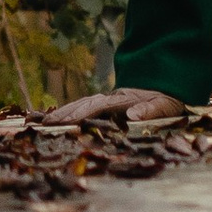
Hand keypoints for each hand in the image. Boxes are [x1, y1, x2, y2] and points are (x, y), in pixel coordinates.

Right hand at [43, 86, 187, 127]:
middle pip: (84, 104)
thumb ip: (150, 110)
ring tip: (44, 123)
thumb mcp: (165, 105)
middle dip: (65, 114)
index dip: (82, 114)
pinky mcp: (106, 105)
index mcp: (122, 100)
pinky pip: (84, 107)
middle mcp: (111, 98)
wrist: (166, 86)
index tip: (67, 122)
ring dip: (64, 113)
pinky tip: (58, 119)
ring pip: (81, 104)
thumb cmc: (166, 100)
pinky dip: (70, 112)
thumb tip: (133, 114)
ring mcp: (107, 100)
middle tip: (45, 125)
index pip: (98, 107)